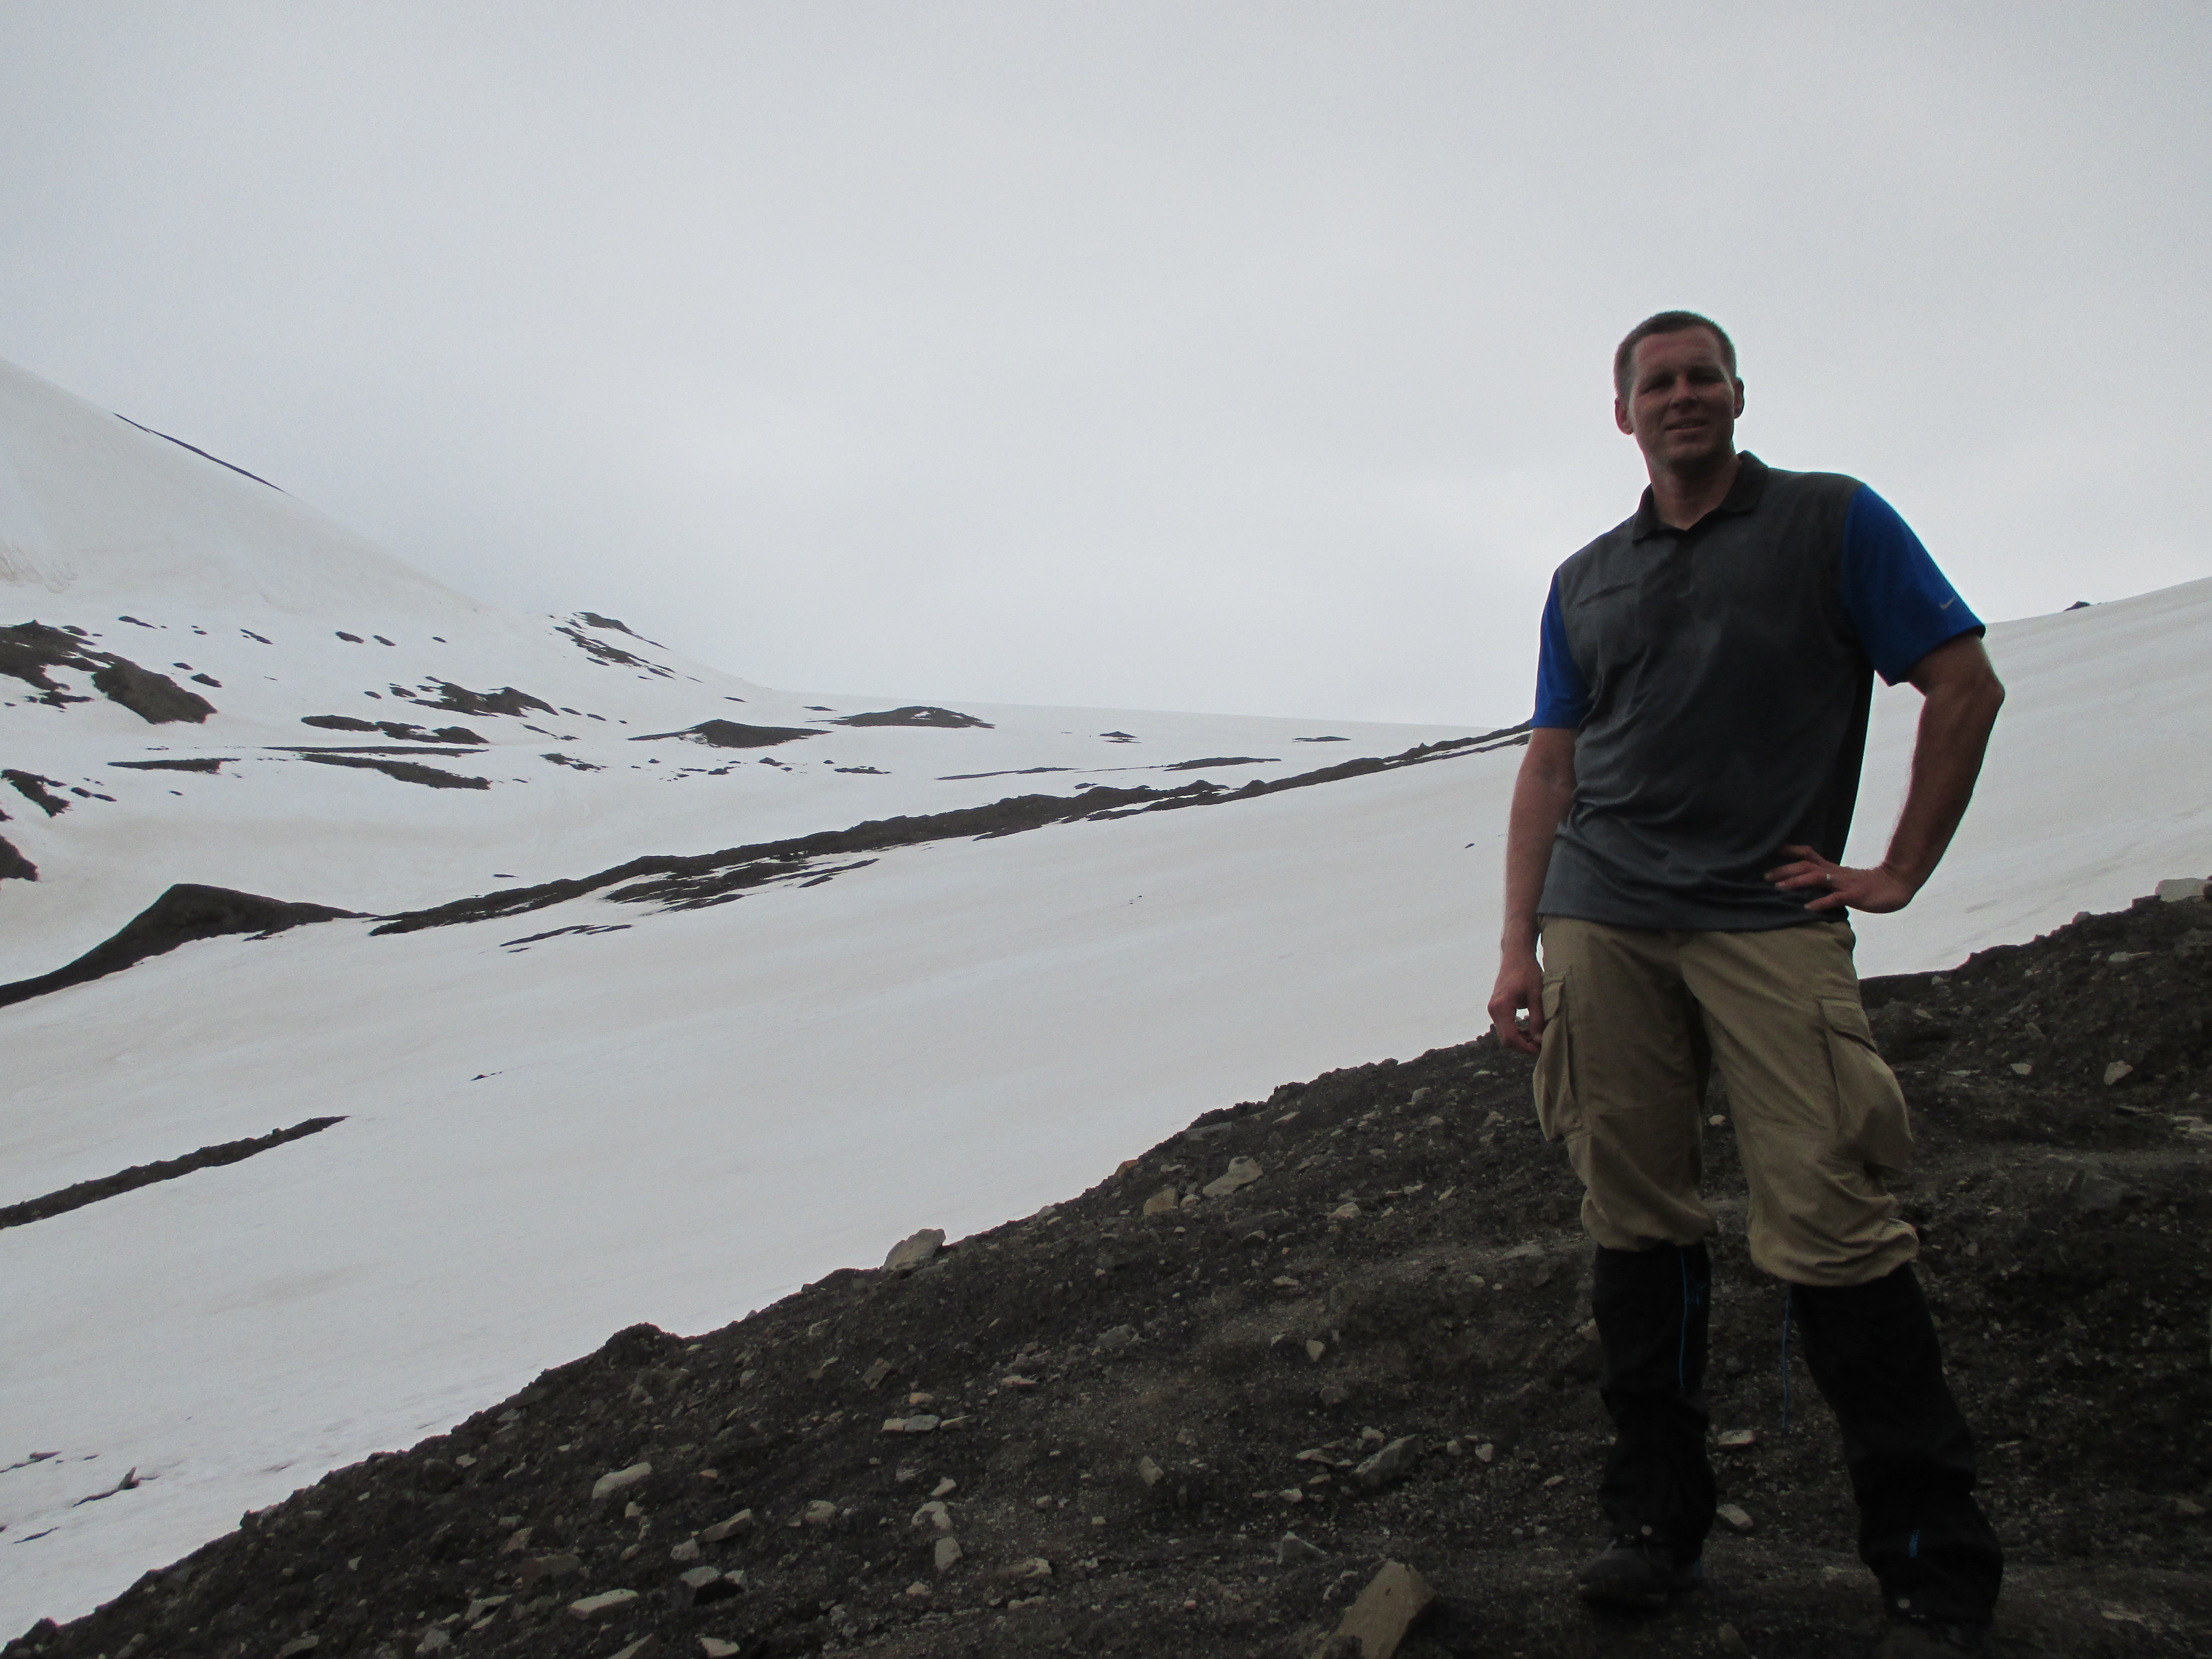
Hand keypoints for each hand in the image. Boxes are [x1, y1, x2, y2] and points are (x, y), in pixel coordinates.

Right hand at [1488, 949, 1545, 1054]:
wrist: (1516, 954)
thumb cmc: (1528, 971)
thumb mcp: (1536, 996)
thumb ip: (1537, 1019)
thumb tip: (1539, 1041)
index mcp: (1502, 1007)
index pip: (1511, 1037)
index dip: (1525, 1048)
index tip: (1541, 1050)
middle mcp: (1493, 1009)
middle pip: (1505, 1039)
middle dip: (1523, 1046)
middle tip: (1541, 1047)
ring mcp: (1493, 1008)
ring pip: (1504, 1034)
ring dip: (1520, 1040)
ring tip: (1537, 1040)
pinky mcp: (1496, 1007)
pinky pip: (1504, 1026)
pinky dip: (1516, 1032)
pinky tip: (1529, 1032)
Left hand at [1764, 845, 1916, 913]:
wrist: (1897, 886)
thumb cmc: (1868, 886)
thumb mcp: (1843, 881)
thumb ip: (1826, 881)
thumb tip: (1804, 885)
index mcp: (1831, 869)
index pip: (1807, 855)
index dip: (1789, 851)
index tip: (1769, 850)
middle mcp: (1835, 873)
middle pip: (1806, 866)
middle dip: (1784, 869)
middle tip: (1764, 876)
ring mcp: (1844, 883)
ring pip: (1816, 878)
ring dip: (1796, 882)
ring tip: (1779, 888)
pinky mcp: (1854, 896)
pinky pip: (1834, 899)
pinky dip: (1820, 903)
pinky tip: (1807, 908)